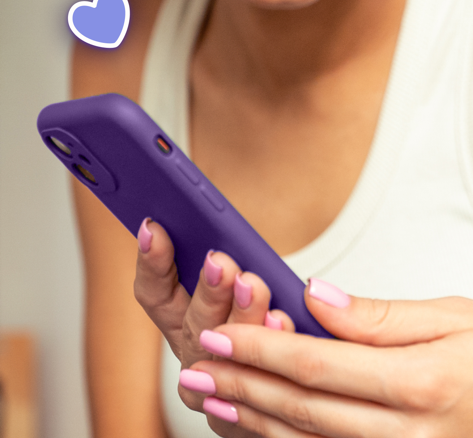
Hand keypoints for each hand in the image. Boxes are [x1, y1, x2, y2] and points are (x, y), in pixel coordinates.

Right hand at [134, 218, 287, 435]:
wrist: (307, 392)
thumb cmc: (274, 326)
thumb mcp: (243, 280)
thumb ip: (228, 253)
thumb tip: (213, 212)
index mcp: (184, 319)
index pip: (155, 291)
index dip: (151, 259)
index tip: (152, 226)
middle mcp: (196, 355)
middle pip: (190, 323)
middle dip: (206, 290)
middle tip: (221, 261)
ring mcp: (217, 393)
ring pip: (223, 357)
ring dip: (239, 320)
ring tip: (256, 286)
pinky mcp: (246, 422)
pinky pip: (256, 391)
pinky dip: (269, 355)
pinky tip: (283, 325)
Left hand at [182, 279, 472, 436]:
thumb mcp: (450, 319)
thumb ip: (378, 316)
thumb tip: (313, 296)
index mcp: (419, 384)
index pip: (318, 366)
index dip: (261, 351)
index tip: (220, 336)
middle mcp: (408, 436)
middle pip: (304, 411)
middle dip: (242, 388)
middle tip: (195, 369)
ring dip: (252, 423)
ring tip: (210, 399)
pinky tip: (255, 428)